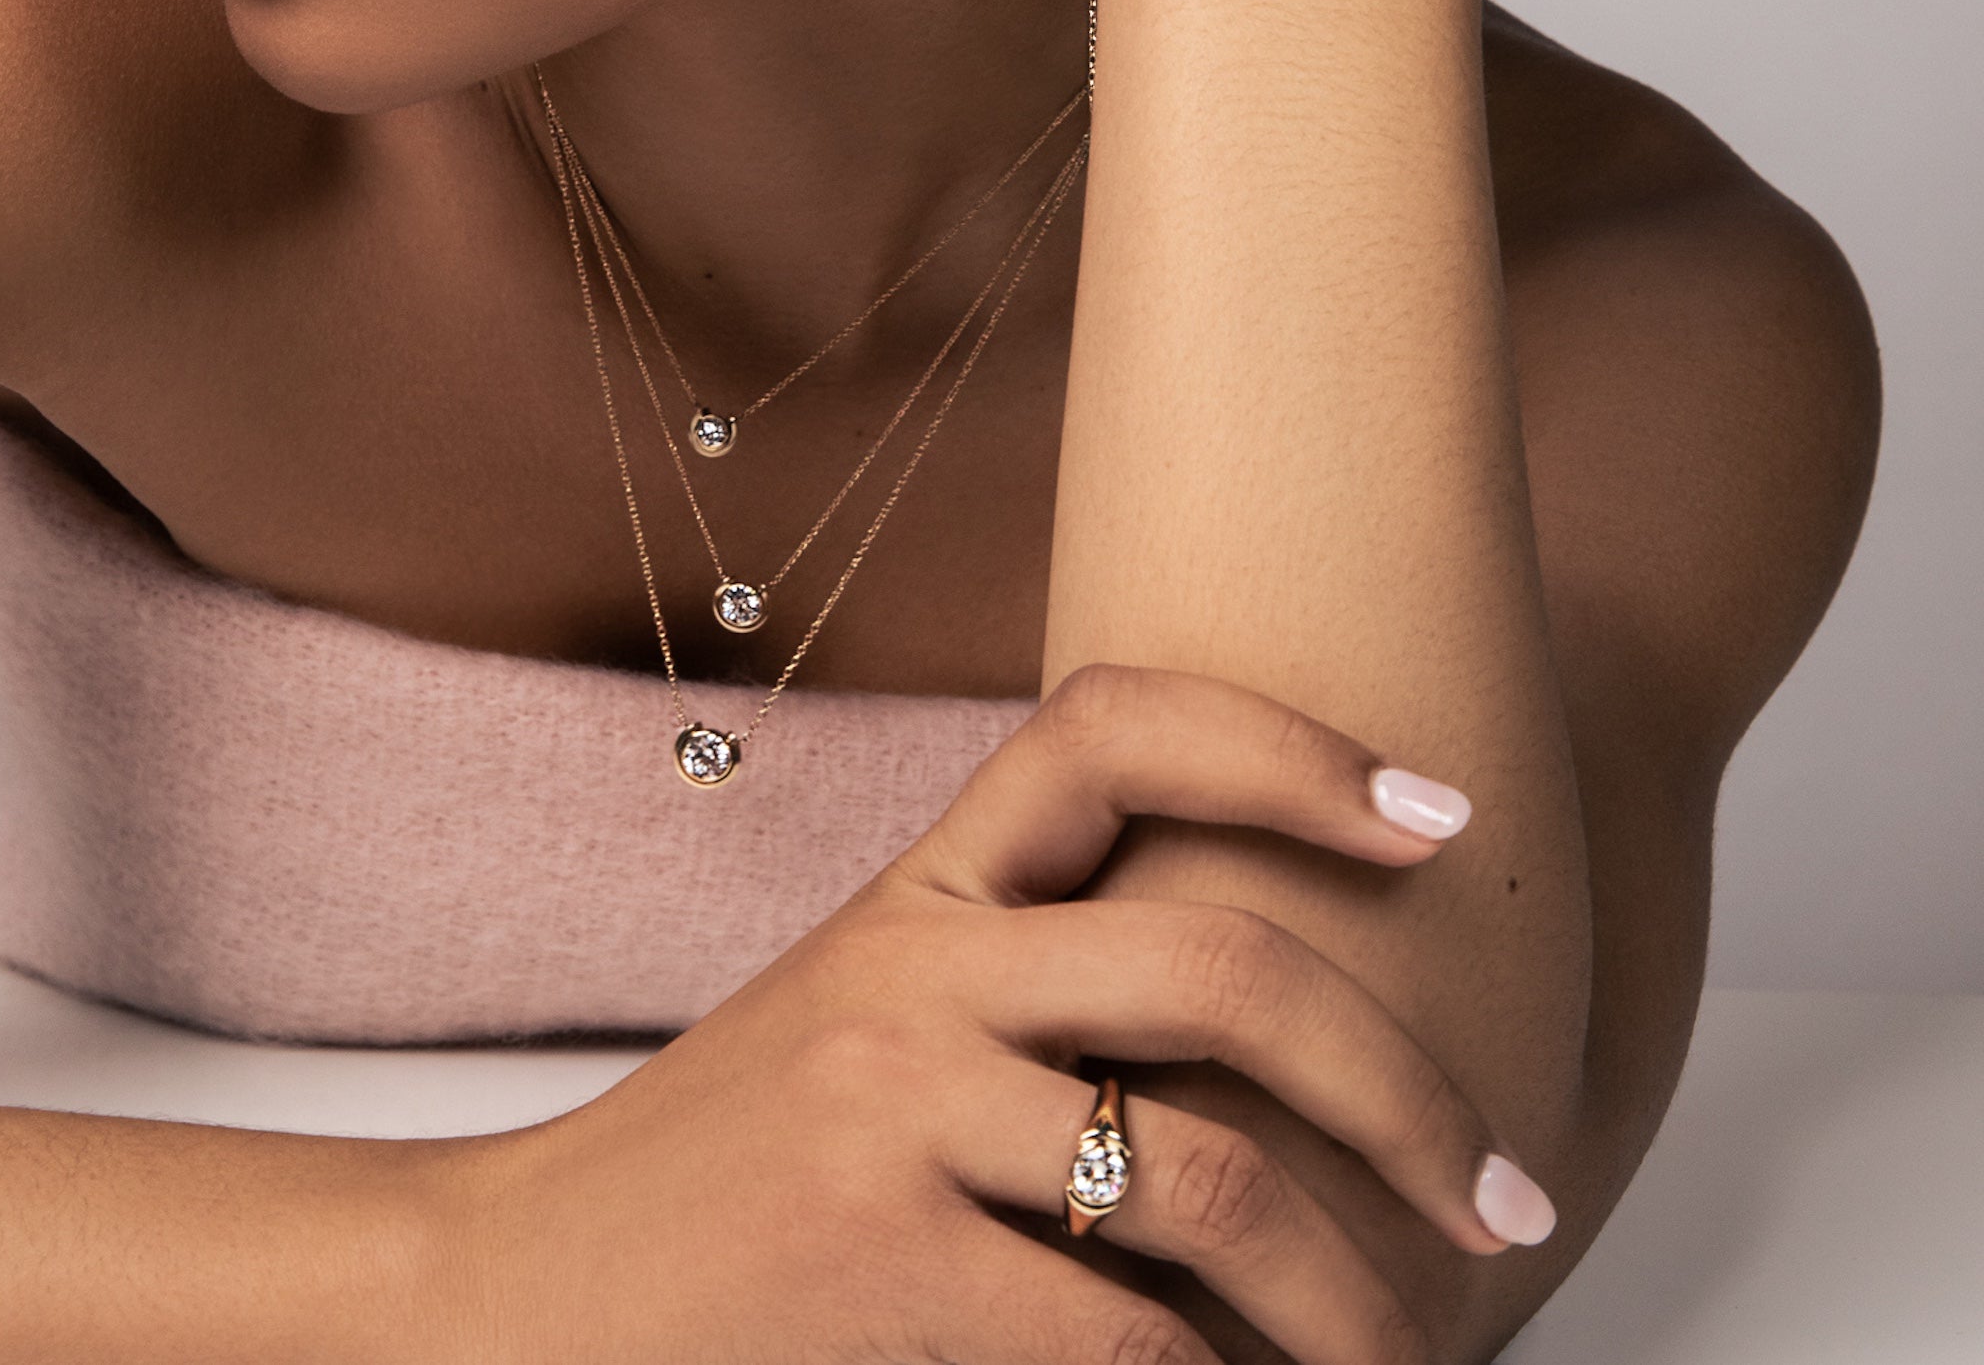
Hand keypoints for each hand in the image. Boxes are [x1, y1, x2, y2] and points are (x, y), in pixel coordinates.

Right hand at [453, 665, 1542, 1364]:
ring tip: (1416, 1357)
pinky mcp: (877, 1261)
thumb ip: (1031, 995)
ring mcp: (891, 1109)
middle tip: (1504, 1193)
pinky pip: (1123, 1342)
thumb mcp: (872, 1026)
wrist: (518, 1292)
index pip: (1111, 721)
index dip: (1287, 740)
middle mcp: (914, 966)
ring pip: (1209, 1187)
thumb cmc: (732, 1171)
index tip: (1438, 813)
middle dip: (1406, 1091)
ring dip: (1355, 1300)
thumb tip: (1281, 1054)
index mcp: (923, 889)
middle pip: (1225, 967)